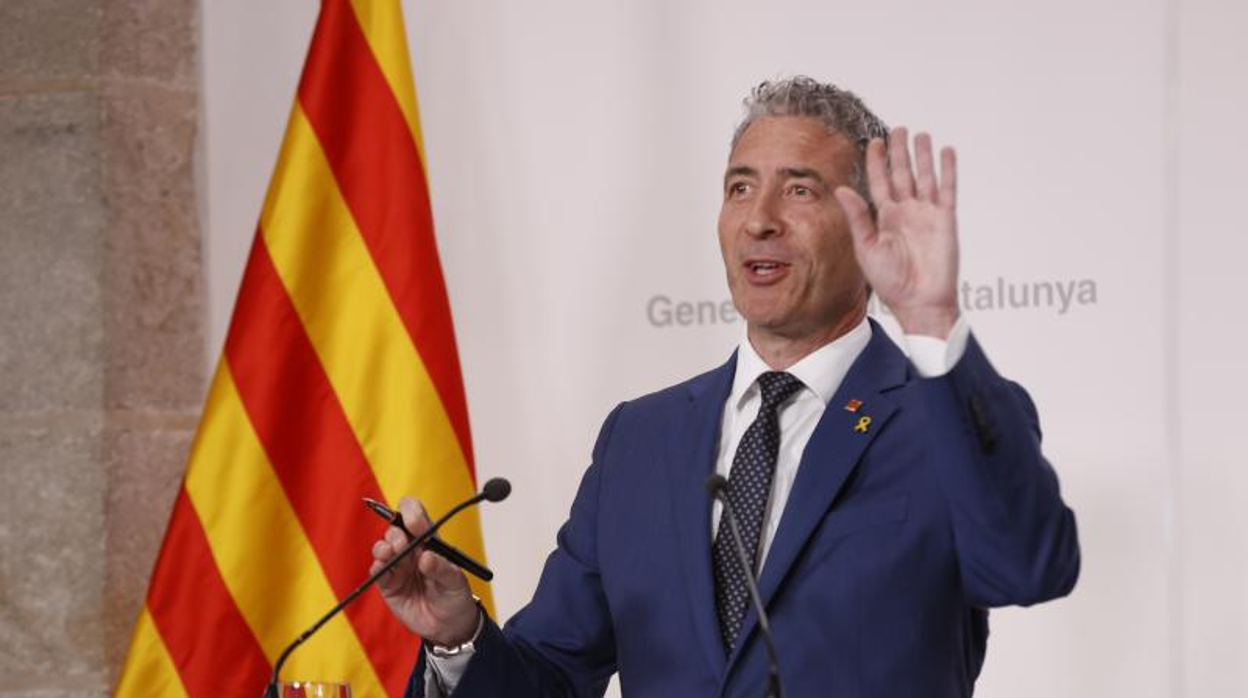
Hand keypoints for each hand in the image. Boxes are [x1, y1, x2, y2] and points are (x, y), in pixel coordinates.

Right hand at [369, 496, 479, 645]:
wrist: (449, 627)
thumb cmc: (455, 597)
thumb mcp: (456, 582)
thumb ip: (442, 569)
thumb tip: (426, 558)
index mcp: (430, 541)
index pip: (416, 515)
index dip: (412, 512)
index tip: (414, 521)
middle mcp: (412, 550)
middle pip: (396, 528)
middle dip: (397, 532)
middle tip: (402, 543)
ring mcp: (399, 566)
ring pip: (384, 546)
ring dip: (385, 546)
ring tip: (392, 552)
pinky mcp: (389, 584)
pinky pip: (378, 571)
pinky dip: (378, 566)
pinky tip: (383, 566)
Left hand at [834, 127, 959, 337]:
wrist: (919, 301)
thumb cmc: (890, 281)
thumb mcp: (867, 247)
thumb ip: (858, 217)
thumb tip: (841, 189)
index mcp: (884, 218)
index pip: (879, 182)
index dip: (876, 162)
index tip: (873, 142)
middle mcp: (905, 212)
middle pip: (902, 174)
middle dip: (899, 152)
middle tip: (897, 129)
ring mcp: (927, 214)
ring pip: (924, 176)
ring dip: (923, 155)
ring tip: (921, 134)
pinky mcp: (946, 219)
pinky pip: (947, 189)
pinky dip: (947, 170)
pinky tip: (946, 152)